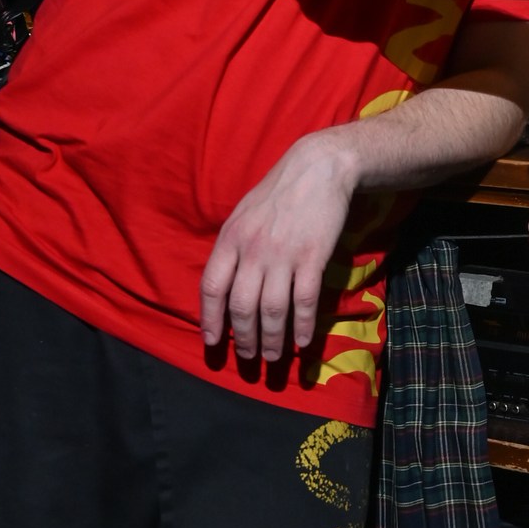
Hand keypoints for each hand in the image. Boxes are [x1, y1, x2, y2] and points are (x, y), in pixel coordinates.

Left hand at [201, 132, 359, 360]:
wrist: (318, 169)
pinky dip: (303, 326)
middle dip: (244, 338)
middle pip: (242, 306)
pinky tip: (303, 342)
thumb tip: (225, 284)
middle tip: (249, 358)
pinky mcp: (313, 257)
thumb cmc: (277, 193)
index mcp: (230, 239)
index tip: (213, 342)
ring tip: (273, 358)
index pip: (212, 288)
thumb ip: (233, 249)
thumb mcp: (243, 215)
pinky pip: (304, 301)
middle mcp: (253, 250)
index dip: (211, 320)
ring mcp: (283, 255)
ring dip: (272, 340)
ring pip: (272, 310)